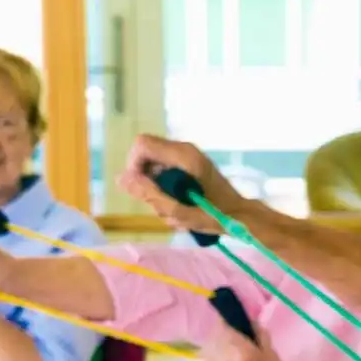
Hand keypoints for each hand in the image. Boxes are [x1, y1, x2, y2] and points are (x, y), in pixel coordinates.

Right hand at [115, 134, 244, 234]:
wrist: (240, 214)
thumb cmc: (215, 216)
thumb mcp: (179, 212)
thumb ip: (150, 195)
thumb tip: (120, 179)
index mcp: (185, 156)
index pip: (142, 145)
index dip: (134, 166)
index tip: (143, 190)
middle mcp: (185, 149)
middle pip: (145, 153)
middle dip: (144, 179)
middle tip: (160, 202)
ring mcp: (187, 155)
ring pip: (152, 163)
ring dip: (154, 186)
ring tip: (172, 206)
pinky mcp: (188, 163)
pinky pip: (163, 169)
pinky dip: (163, 187)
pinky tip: (176, 202)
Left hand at [200, 316, 299, 360]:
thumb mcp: (272, 353)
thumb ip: (258, 334)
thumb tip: (247, 321)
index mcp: (243, 353)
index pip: (224, 328)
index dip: (225, 320)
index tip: (229, 316)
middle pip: (213, 338)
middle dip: (220, 331)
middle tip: (228, 329)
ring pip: (208, 351)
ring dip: (214, 344)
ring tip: (223, 343)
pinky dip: (212, 357)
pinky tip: (221, 357)